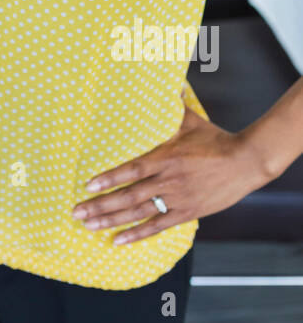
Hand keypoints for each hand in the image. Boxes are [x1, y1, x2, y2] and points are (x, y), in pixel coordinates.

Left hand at [71, 102, 269, 243]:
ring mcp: (177, 199)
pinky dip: (137, 235)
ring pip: (138, 214)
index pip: (131, 170)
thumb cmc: (215, 139)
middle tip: (76, 212)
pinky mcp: (187, 212)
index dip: (108, 179)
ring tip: (88, 226)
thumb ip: (170, 105)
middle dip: (100, 205)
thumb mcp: (189, 120)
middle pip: (128, 196)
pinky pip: (157, 226)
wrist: (246, 162)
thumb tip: (164, 80)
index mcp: (165, 157)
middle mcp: (168, 180)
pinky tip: (118, 241)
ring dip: (111, 220)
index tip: (87, 186)